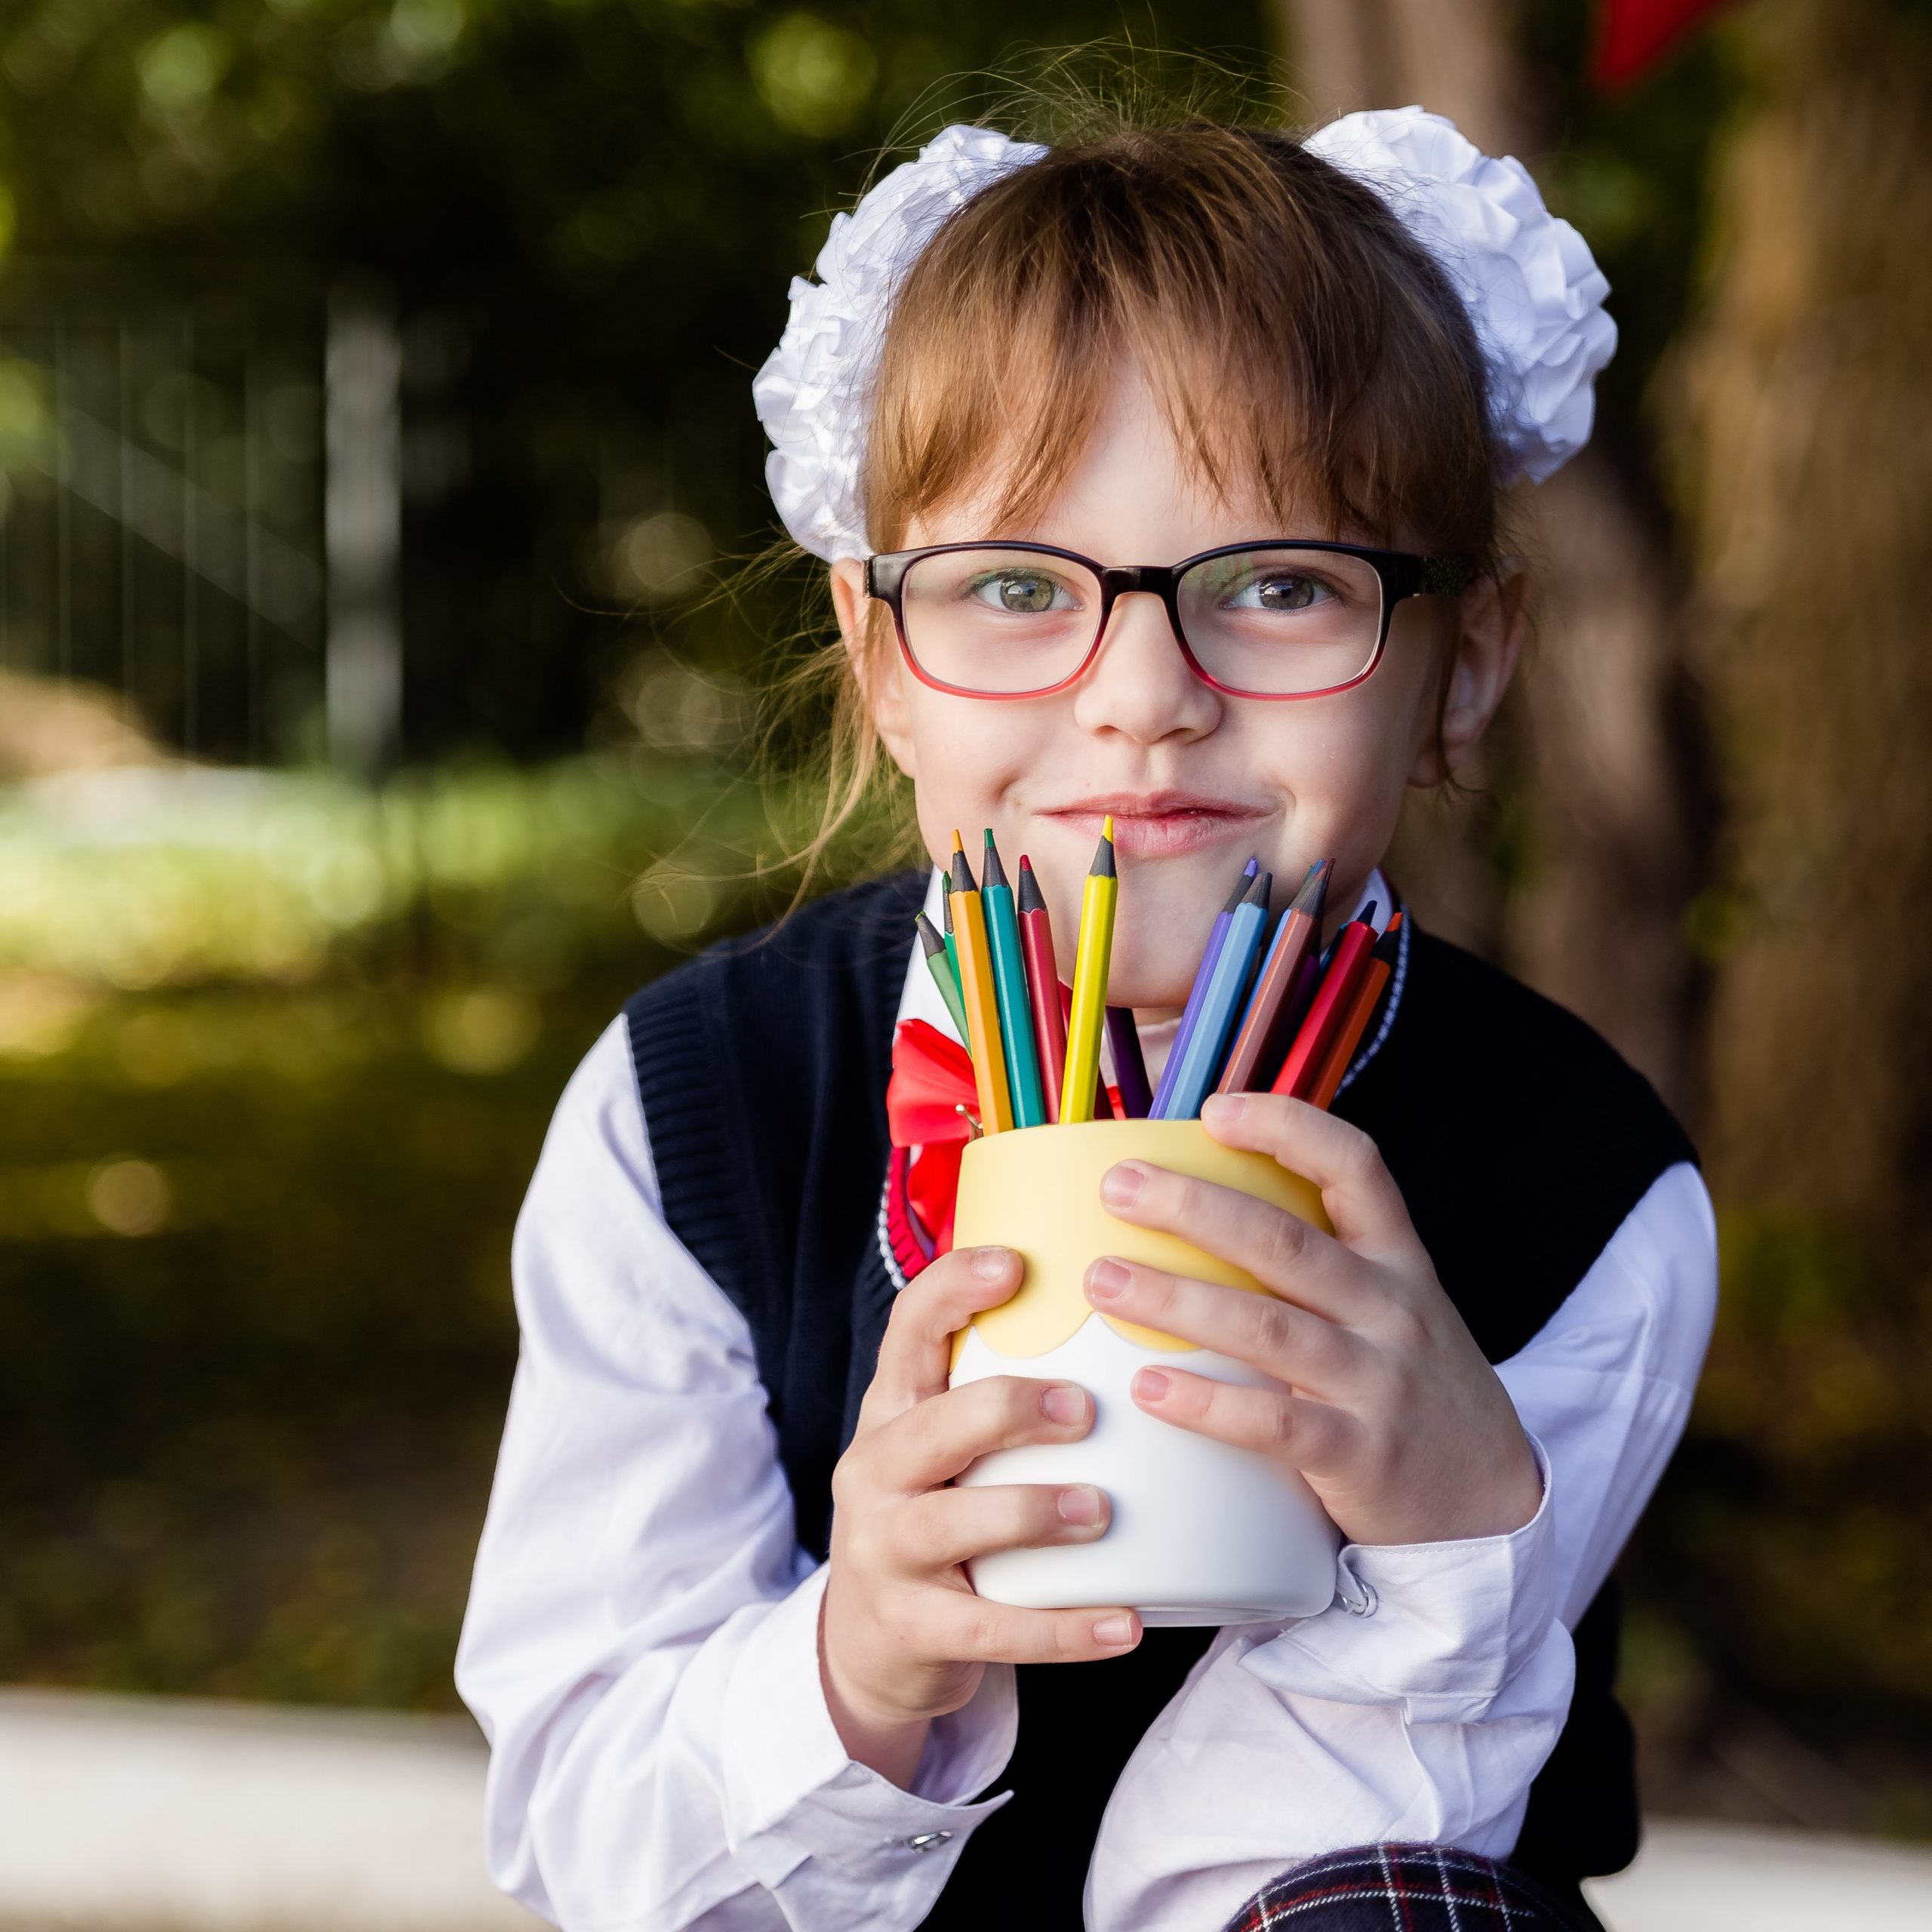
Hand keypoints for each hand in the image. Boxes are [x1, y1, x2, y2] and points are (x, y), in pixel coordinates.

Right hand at [822, 1242, 1142, 1788]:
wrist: (869, 1641)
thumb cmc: (936, 1511)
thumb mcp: (943, 1443)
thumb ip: (996, 1386)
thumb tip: (1120, 1308)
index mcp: (893, 1410)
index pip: (907, 1331)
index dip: (952, 1290)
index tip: (1013, 1265)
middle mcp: (875, 1471)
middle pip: (933, 1426)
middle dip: (1009, 1410)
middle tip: (1085, 1410)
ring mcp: (885, 1551)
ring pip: (952, 1523)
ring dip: (1033, 1511)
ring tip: (1099, 1510)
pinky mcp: (911, 1628)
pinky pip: (991, 1631)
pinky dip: (1063, 1629)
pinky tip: (1125, 1624)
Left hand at [1081, 1091, 1540, 1547]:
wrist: (1492, 1501)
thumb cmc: (1410, 1389)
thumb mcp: (1390, 1307)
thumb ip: (1321, 1264)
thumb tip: (1201, 1211)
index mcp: (1397, 1259)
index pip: (1354, 1165)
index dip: (1286, 1128)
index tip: (1215, 1110)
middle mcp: (1391, 1309)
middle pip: (1285, 1242)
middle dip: (1195, 1207)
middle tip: (1117, 1187)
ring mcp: (1380, 1381)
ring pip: (1268, 1328)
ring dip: (1177, 1301)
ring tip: (1104, 1281)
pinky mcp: (1363, 1455)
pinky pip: (1275, 1422)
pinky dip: (1208, 1402)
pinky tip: (1148, 1386)